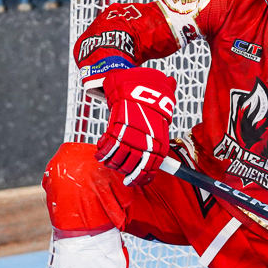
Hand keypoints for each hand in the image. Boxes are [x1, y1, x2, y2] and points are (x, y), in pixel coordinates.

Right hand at [95, 67, 176, 185]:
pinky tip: (100, 153)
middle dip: (122, 170)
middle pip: (130, 168)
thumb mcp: (162, 116)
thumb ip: (162, 126)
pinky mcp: (116, 133)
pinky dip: (101, 153)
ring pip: (117, 161)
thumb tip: (168, 124)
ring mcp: (130, 140)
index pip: (148, 171)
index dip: (138, 179)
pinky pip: (107, 150)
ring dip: (111, 162)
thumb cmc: (151, 100)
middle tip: (118, 167)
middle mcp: (145, 146)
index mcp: (159, 145)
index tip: (132, 181)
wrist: (139, 86)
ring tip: (108, 159)